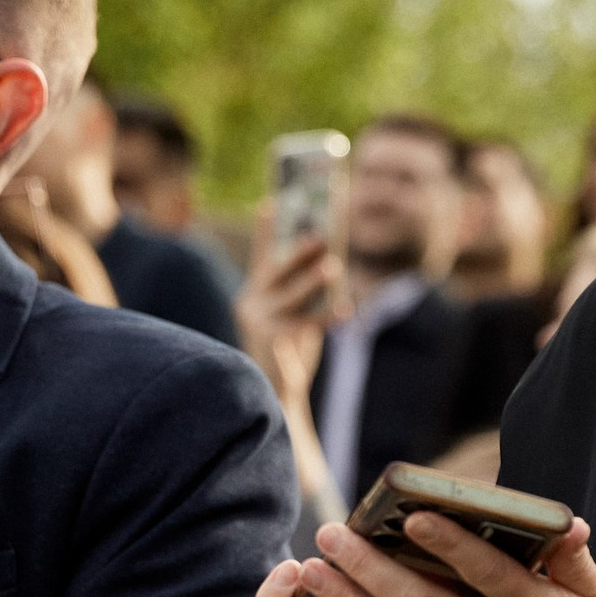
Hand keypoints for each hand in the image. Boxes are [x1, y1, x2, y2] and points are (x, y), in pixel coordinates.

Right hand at [235, 210, 339, 394]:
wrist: (278, 394)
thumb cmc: (290, 348)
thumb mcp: (295, 313)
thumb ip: (305, 290)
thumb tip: (329, 261)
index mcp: (254, 292)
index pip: (262, 254)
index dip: (266, 229)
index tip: (272, 202)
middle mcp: (250, 303)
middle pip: (277, 270)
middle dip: (300, 252)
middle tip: (322, 235)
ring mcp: (258, 322)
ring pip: (292, 295)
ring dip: (314, 280)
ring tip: (334, 267)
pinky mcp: (272, 341)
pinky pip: (306, 323)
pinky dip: (328, 316)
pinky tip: (345, 309)